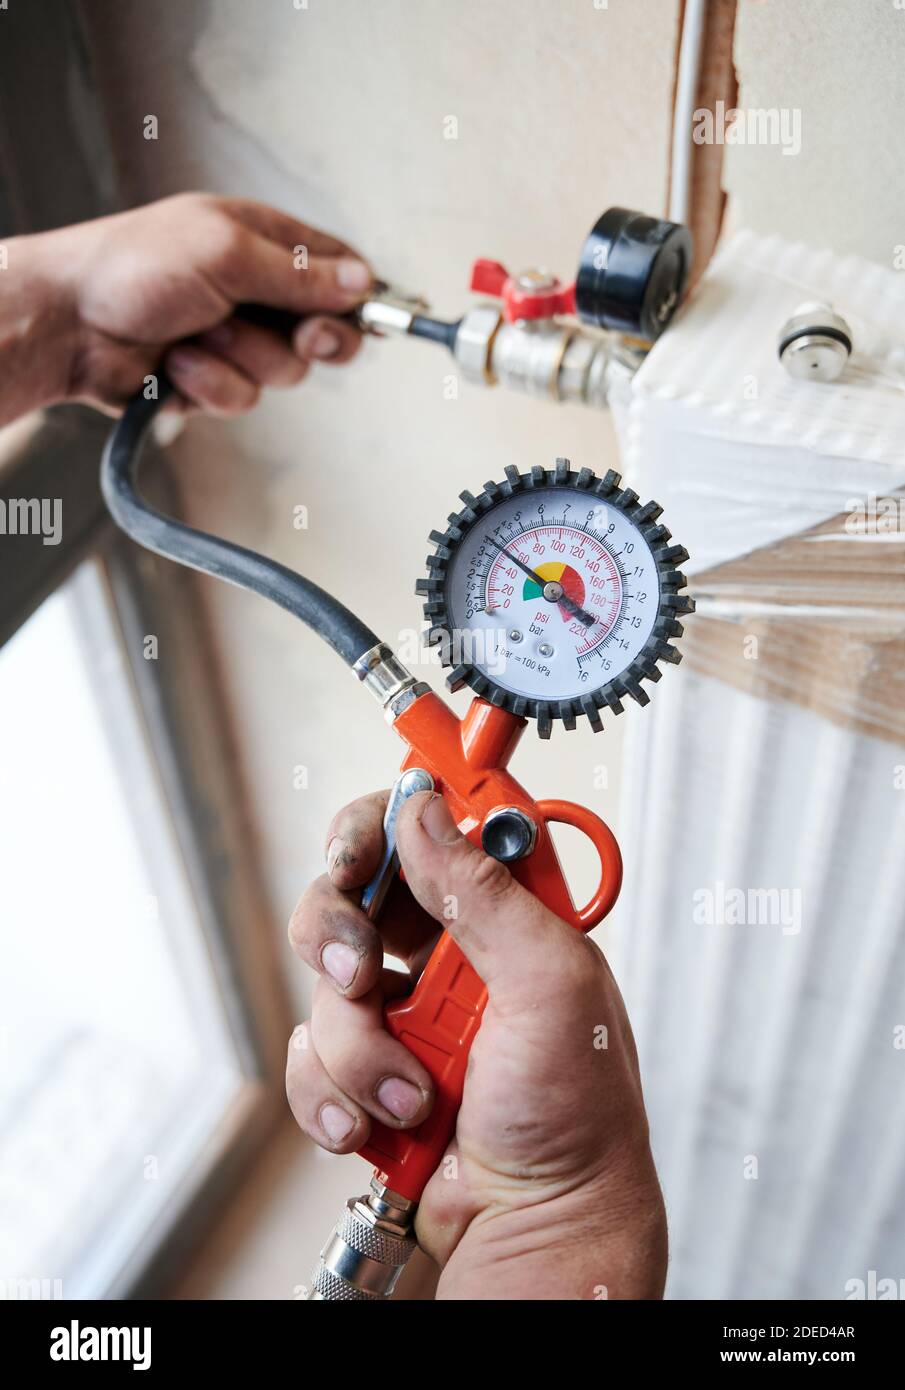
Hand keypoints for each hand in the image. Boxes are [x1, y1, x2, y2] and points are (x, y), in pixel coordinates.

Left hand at [0, 193, 371, 422]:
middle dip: (312, 339)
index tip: (370, 317)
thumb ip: (298, 272)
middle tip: (301, 337)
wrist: (69, 324)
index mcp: (262, 243)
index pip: (337, 269)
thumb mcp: (225, 252)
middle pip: (325, 332)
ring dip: (240, 357)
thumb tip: (361, 282)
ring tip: (196, 333)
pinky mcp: (212, 382)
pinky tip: (175, 363)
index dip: (360, 297)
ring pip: (284, 373)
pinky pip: (242, 398)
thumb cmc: (131, 267)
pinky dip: (208, 384)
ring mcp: (234, 340)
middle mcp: (254, 292)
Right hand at [286, 789, 666, 1299]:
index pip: (432, 830)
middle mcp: (449, 955)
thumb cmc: (576, 1121)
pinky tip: (380, 1122)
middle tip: (358, 967)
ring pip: (324, 981)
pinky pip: (310, 1053)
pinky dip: (334, 1093)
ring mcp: (403, 1013)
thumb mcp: (553, 986)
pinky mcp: (366, 1069)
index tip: (358, 849)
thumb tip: (427, 813)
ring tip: (410, 1093)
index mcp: (505, 918)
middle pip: (352, 891)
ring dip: (358, 1046)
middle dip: (339, 932)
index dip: (385, 822)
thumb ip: (487, 894)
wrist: (535, 1230)